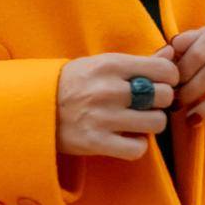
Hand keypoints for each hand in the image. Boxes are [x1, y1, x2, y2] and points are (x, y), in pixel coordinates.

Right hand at [57, 52, 180, 161]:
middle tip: (148, 104)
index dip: (169, 78)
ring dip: (150, 124)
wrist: (34, 107)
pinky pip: (138, 148)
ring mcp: (103, 117)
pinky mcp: (97, 143)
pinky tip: (126, 138)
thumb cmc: (72, 83)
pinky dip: (136, 145)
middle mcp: (109, 89)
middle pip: (164, 96)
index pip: (163, 70)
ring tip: (137, 121)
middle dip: (161, 101)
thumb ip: (138, 62)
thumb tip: (171, 55)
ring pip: (156, 123)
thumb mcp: (100, 64)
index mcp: (110, 64)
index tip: (162, 83)